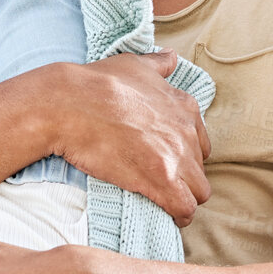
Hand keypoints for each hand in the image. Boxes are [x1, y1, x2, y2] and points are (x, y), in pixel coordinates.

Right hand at [48, 55, 211, 226]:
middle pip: (200, 169)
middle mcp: (187, 131)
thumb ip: (157, 65)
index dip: (183, 156)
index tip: (165, 163)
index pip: (200, 142)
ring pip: (199, 191)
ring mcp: (177, 157)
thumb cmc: (97, 84)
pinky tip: (168, 216)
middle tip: (161, 185)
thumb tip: (170, 58)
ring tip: (164, 204)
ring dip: (184, 198)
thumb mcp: (134, 64)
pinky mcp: (163, 180)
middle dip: (184, 179)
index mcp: (184, 107)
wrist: (72, 104)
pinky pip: (185, 208)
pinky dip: (179, 215)